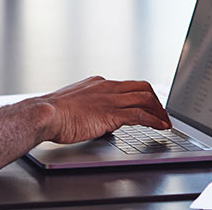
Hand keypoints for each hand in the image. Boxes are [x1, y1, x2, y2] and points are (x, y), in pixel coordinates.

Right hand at [30, 76, 170, 143]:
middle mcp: (106, 87)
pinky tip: (161, 127)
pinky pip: (140, 115)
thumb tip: (94, 120)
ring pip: (145, 99)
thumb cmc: (52, 113)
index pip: (127, 85)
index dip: (142, 95)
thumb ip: (87, 108)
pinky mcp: (111, 113)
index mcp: (98, 83)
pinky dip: (154, 120)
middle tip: (162, 113)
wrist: (45, 114)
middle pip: (142, 88)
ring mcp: (110, 99)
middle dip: (156, 101)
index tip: (149, 104)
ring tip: (166, 122)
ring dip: (159, 111)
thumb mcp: (73, 105)